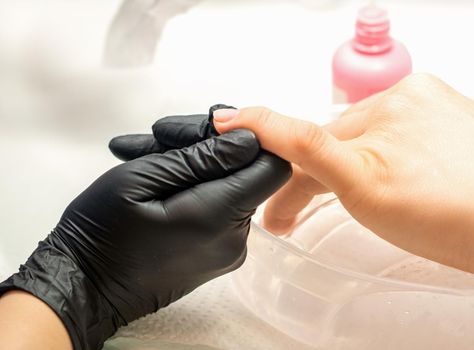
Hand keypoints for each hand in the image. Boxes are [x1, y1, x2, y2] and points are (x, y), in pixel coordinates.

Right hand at [0, 107, 290, 349]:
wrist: (85, 289)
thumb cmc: (102, 233)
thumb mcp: (141, 179)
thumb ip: (200, 158)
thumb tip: (249, 138)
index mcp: (220, 216)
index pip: (273, 167)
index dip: (250, 138)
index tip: (209, 128)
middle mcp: (234, 237)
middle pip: (245, 172)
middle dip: (207, 146)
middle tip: (159, 136)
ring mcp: (227, 248)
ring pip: (226, 186)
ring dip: (191, 164)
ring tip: (143, 153)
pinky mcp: (215, 252)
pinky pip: (216, 207)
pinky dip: (190, 186)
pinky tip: (154, 174)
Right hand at [212, 74, 473, 288]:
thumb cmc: (461, 217)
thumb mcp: (362, 185)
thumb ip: (306, 150)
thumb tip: (260, 123)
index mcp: (394, 99)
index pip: (318, 140)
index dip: (287, 177)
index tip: (259, 174)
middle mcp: (418, 98)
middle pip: (344, 141)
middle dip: (315, 179)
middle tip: (294, 216)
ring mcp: (444, 114)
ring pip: (374, 145)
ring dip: (350, 174)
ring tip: (356, 207)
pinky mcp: (464, 132)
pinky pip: (408, 148)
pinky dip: (388, 169)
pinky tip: (396, 190)